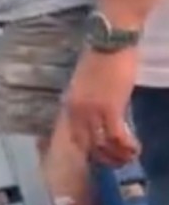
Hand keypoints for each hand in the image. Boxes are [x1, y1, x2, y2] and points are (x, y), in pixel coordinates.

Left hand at [64, 48, 139, 167]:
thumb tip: (95, 117)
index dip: (87, 150)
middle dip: (102, 157)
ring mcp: (91, 110)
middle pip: (86, 145)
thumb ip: (87, 101)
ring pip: (101, 144)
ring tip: (129, 156)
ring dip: (116, 155)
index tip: (101, 155)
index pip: (73, 136)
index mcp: (69, 103)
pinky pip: (117, 137)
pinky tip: (136, 148)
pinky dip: (127, 146)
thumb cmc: (101, 59)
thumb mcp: (86, 85)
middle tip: (118, 160)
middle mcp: (76, 110)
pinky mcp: (110, 108)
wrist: (110, 43)